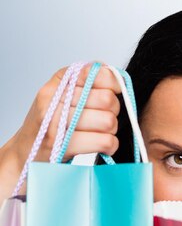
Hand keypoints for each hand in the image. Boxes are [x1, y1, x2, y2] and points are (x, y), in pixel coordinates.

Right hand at [0, 63, 121, 201]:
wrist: (23, 153)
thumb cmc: (49, 123)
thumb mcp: (63, 94)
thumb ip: (87, 81)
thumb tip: (115, 77)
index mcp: (59, 82)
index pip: (96, 72)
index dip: (113, 83)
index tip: (114, 92)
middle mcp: (54, 98)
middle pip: (106, 99)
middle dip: (114, 110)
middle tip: (106, 117)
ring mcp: (55, 122)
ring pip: (108, 121)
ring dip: (111, 130)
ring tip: (102, 132)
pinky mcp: (60, 145)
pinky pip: (103, 141)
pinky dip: (110, 145)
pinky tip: (104, 145)